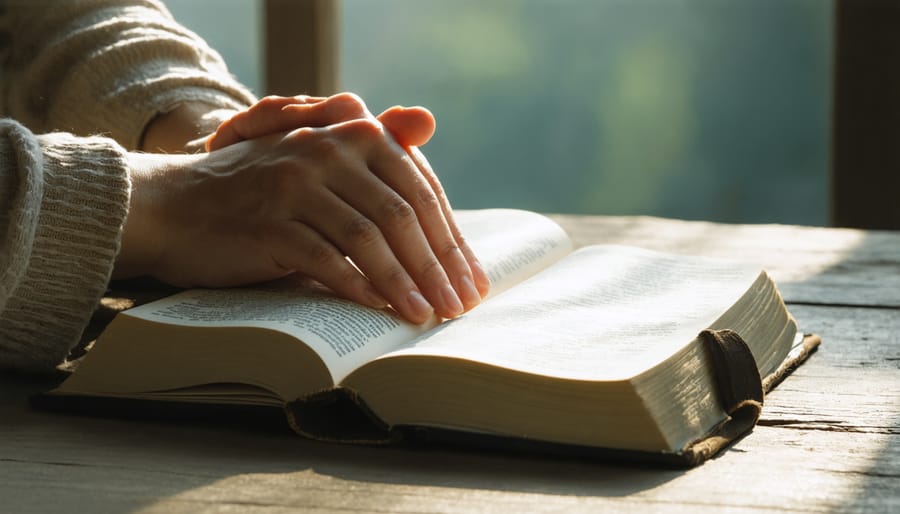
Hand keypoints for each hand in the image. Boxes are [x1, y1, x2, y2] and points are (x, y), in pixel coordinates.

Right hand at [118, 98, 487, 322]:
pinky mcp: (270, 223)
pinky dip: (357, 286)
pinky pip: (326, 259)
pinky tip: (379, 308)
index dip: (450, 238)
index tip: (471, 279)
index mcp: (350, 132)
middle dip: (438, 266)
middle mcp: (327, 149)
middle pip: (402, 214)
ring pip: (369, 239)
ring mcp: (296, 184)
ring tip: (427, 315)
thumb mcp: (318, 163)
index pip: (419, 188)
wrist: (176, 205)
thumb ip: (372, 151)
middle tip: (459, 305)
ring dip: (405, 283)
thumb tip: (428, 120)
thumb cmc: (261, 191)